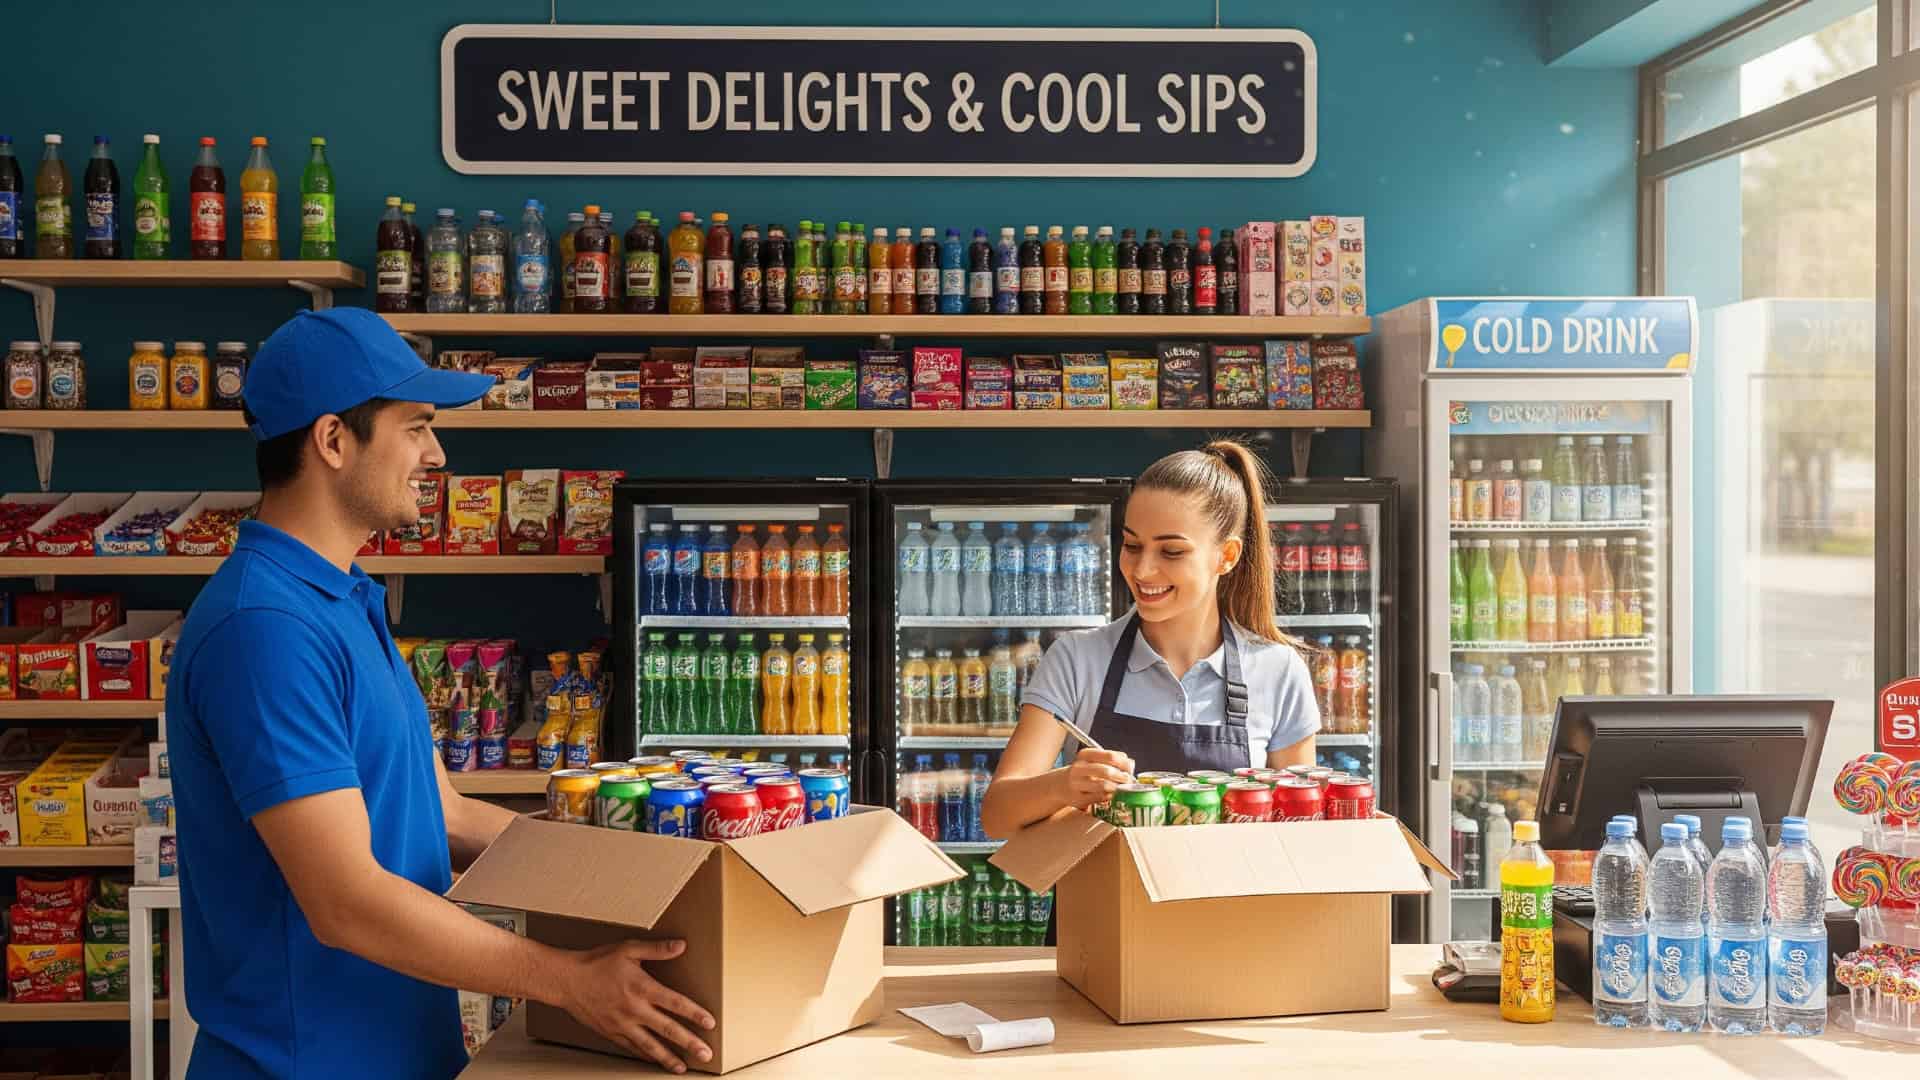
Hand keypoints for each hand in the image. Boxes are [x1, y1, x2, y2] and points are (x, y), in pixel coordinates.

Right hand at [560, 939, 715, 1073]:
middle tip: (706, 1054)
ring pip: (650, 1045)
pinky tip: (656, 1061)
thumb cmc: (597, 962)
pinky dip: (646, 1056)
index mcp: (642, 987)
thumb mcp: (628, 949)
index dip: (694, 1013)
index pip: (675, 1003)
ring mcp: (622, 1024)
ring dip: (668, 1058)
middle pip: (667, 1029)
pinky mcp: (611, 1033)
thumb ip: (656, 949)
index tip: (710, 1023)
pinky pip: (632, 1048)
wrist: (566, 980)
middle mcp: (634, 1009)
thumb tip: (681, 945)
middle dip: (689, 1042)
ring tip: (683, 1068)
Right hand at [1059, 748, 1134, 809]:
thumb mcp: (1094, 760)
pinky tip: (1110, 795)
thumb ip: (1112, 759)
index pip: (1110, 756)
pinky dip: (1109, 797)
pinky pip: (1100, 798)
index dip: (1124, 763)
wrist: (1061, 785)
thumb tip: (1130, 763)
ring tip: (1121, 788)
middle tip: (1128, 780)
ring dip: (1117, 788)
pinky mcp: (1078, 799)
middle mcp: (1079, 768)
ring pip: (1103, 786)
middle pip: (1106, 771)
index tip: (1130, 769)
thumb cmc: (1083, 772)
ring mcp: (1077, 784)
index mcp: (1085, 755)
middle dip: (1122, 777)